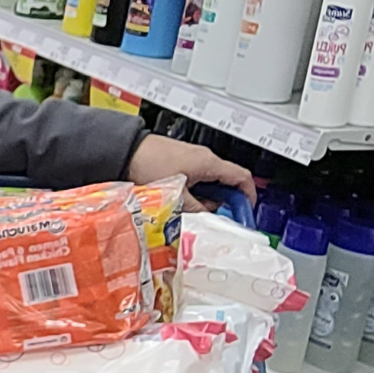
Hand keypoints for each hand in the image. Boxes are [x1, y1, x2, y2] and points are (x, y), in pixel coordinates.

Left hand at [126, 134, 256, 211]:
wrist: (125, 151)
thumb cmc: (148, 164)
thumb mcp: (176, 194)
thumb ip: (196, 210)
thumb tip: (209, 221)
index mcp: (209, 162)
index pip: (242, 177)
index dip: (248, 196)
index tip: (246, 212)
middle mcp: (204, 159)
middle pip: (227, 182)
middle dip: (225, 202)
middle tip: (219, 218)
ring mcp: (192, 160)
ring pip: (210, 183)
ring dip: (208, 199)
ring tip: (197, 212)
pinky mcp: (180, 163)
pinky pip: (197, 180)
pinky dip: (196, 193)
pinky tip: (184, 203)